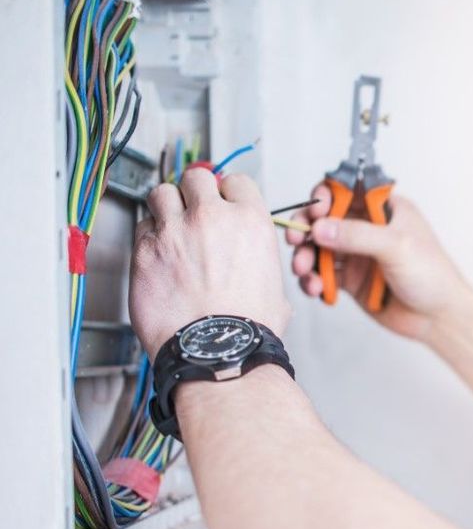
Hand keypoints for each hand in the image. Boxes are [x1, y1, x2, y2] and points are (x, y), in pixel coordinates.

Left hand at [129, 168, 291, 358]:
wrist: (215, 351)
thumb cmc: (246, 329)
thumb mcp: (276, 289)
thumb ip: (260, 264)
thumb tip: (256, 270)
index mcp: (250, 221)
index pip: (236, 181)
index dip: (228, 192)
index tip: (223, 203)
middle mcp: (211, 218)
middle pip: (195, 177)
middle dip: (194, 192)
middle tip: (193, 210)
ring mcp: (175, 231)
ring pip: (161, 193)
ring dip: (166, 207)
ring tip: (170, 227)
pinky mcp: (145, 250)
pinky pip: (141, 228)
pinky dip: (148, 237)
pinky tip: (157, 255)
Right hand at [285, 185, 472, 341]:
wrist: (438, 318)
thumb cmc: (432, 276)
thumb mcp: (396, 247)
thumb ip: (357, 235)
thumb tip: (320, 227)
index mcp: (384, 209)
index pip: (346, 190)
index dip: (325, 196)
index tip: (315, 211)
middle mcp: (368, 228)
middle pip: (325, 218)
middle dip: (306, 228)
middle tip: (295, 240)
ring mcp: (358, 254)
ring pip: (319, 248)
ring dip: (306, 257)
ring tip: (304, 272)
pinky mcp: (351, 279)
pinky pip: (323, 275)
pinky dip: (314, 280)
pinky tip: (316, 289)